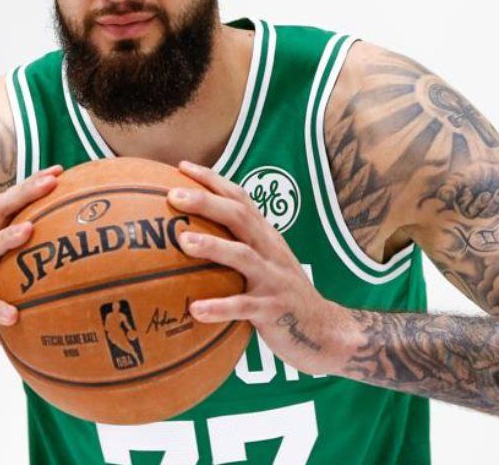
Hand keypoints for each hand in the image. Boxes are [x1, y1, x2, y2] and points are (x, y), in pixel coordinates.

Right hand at [0, 164, 61, 371]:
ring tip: (28, 231)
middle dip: (24, 193)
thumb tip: (89, 264)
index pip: (12, 203)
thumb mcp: (14, 281)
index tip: (59, 170)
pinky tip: (14, 315)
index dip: (32, 184)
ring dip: (7, 238)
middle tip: (50, 182)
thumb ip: (40, 268)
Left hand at [168, 161, 344, 375]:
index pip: (240, 198)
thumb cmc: (282, 294)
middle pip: (240, 216)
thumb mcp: (265, 263)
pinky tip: (194, 310)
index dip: (213, 181)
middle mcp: (270, 251)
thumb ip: (238, 247)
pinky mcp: (273, 310)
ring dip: (213, 246)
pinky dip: (220, 307)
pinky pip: (244, 307)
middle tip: (173, 196)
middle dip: (206, 202)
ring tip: (183, 242)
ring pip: (243, 256)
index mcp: (266, 237)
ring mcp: (273, 279)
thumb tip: (190, 237)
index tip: (182, 167)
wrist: (325, 331)